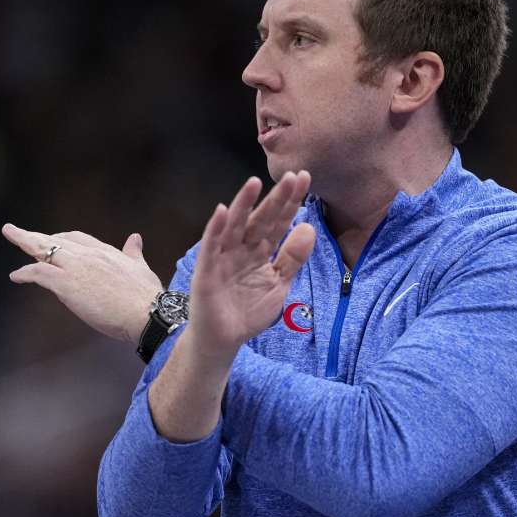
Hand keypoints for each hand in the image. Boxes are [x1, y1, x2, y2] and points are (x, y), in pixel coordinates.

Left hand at [2, 226, 163, 343]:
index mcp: (105, 252)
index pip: (78, 239)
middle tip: (18, 230)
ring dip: (24, 241)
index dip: (62, 239)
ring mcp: (76, 267)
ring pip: (43, 249)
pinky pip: (38, 273)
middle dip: (36, 235)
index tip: (53, 240)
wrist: (147, 312)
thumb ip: (134, 253)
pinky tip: (15, 276)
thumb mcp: (141, 268)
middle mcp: (88, 255)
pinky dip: (25, 272)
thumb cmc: (147, 296)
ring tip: (10, 234)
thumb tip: (135, 238)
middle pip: (56, 239)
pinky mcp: (66, 284)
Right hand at [189, 171, 314, 357]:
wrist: (224, 340)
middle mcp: (242, 248)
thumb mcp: (279, 283)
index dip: (291, 202)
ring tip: (254, 183)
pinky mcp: (207, 270)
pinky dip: (215, 228)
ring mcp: (223, 256)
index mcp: (260, 250)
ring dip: (243, 204)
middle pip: (260, 219)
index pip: (278, 222)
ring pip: (235, 226)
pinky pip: (211, 247)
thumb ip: (292, 258)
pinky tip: (221, 210)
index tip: (305, 179)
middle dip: (276, 199)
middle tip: (293, 177)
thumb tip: (309, 227)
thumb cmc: (248, 310)